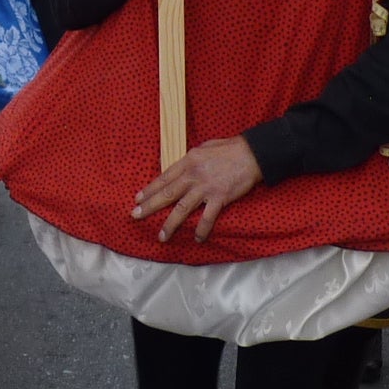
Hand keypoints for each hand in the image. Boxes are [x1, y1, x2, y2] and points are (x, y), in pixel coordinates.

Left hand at [131, 135, 261, 243]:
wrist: (252, 154)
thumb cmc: (228, 149)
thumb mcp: (203, 148)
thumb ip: (190, 160)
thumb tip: (180, 170)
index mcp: (188, 161)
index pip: (164, 178)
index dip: (150, 189)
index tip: (138, 199)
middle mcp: (193, 175)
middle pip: (167, 194)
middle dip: (150, 206)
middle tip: (135, 215)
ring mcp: (205, 188)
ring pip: (182, 209)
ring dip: (170, 224)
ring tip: (161, 236)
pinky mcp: (219, 197)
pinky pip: (207, 218)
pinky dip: (201, 229)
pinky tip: (197, 239)